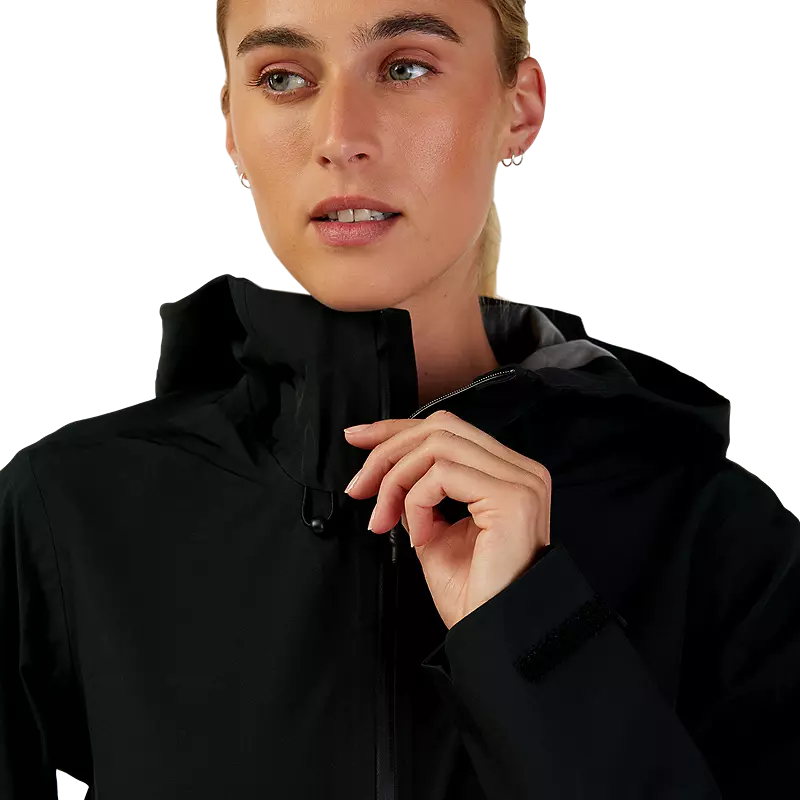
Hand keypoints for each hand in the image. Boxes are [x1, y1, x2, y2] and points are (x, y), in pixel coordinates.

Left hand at [343, 410, 550, 629]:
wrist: (495, 635)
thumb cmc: (473, 594)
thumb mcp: (433, 533)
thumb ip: (417, 496)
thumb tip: (388, 472)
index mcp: (506, 473)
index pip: (448, 429)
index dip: (397, 428)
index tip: (357, 438)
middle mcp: (521, 470)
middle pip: (440, 428)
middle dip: (388, 451)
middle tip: (360, 488)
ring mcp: (520, 481)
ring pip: (437, 446)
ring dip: (396, 480)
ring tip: (385, 520)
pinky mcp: (512, 498)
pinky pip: (443, 475)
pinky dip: (417, 501)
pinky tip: (420, 536)